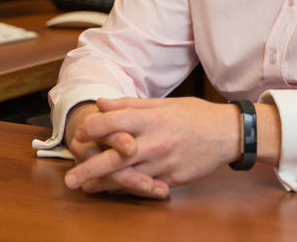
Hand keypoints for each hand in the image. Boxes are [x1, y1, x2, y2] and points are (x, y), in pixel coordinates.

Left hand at [64, 97, 239, 196]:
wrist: (226, 133)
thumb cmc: (193, 115)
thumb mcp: (162, 103)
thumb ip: (130, 105)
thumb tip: (101, 103)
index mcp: (151, 119)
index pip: (113, 123)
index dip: (93, 129)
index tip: (80, 134)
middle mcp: (154, 142)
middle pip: (114, 158)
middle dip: (89, 169)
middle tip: (70, 180)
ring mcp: (163, 163)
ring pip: (128, 178)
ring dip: (105, 185)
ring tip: (87, 189)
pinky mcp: (172, 179)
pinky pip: (146, 186)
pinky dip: (129, 190)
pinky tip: (116, 192)